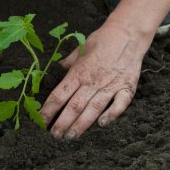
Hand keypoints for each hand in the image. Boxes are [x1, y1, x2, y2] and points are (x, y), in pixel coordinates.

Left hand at [40, 22, 152, 138]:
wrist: (128, 33)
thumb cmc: (102, 40)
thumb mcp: (80, 48)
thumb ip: (68, 62)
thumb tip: (56, 68)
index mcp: (79, 72)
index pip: (60, 95)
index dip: (49, 109)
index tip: (41, 121)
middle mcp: (92, 81)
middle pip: (74, 106)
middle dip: (62, 123)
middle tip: (54, 136)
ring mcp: (110, 85)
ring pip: (93, 109)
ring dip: (81, 125)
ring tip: (71, 137)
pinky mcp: (127, 87)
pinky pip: (119, 104)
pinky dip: (111, 115)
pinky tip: (102, 124)